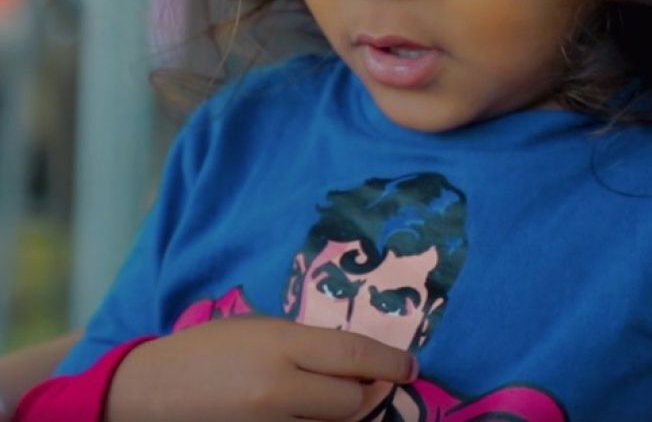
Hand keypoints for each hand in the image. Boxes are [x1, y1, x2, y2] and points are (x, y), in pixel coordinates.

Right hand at [105, 316, 417, 421]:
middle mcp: (277, 389)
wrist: (149, 393)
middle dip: (366, 392)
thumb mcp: (259, 329)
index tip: (410, 366)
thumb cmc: (208, 350)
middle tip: (367, 383)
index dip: (390, 362)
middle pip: (352, 400)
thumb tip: (360, 361)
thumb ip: (308, 344)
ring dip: (342, 416)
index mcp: (279, 345)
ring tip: (329, 399)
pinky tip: (311, 416)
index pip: (353, 353)